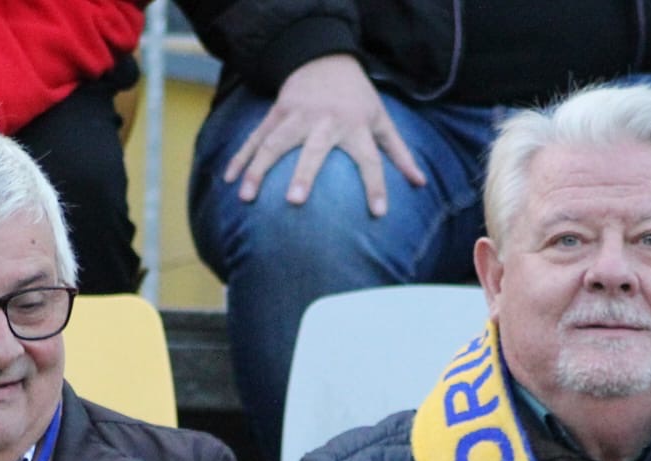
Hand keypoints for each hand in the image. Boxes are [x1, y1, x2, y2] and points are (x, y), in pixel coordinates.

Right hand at [223, 54, 425, 216]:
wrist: (323, 58)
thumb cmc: (357, 98)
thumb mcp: (381, 119)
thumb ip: (399, 153)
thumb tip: (421, 184)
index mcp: (354, 126)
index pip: (370, 158)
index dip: (376, 185)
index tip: (379, 212)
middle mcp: (325, 122)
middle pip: (313, 150)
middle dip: (303, 174)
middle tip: (294, 201)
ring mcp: (296, 117)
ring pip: (274, 144)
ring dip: (258, 170)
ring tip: (247, 197)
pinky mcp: (275, 114)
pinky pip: (254, 138)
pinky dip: (240, 158)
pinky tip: (229, 180)